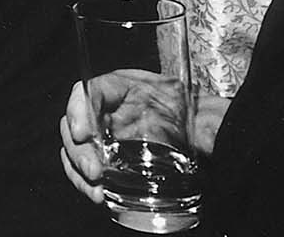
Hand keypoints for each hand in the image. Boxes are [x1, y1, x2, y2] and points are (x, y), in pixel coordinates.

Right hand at [59, 71, 228, 203]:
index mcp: (126, 89)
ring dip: (78, 169)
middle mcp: (109, 111)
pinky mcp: (108, 161)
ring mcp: (106, 137)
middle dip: (79, 150)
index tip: (82, 134)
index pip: (91, 91)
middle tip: (94, 171)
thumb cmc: (203, 121)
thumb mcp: (203, 113)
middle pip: (75, 124)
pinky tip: (98, 194)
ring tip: (96, 188)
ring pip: (74, 149)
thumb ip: (204, 123)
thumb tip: (206, 135)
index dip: (79, 110)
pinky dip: (85, 183)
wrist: (209, 139)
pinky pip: (83, 169)